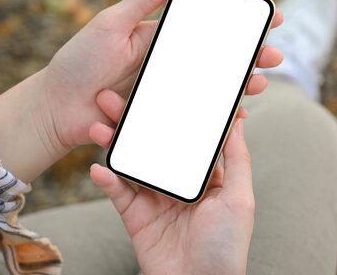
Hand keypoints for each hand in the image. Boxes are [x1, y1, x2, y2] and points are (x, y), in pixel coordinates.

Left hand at [0, 0, 281, 182]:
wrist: (57, 107)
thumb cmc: (79, 61)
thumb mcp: (110, 24)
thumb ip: (143, 1)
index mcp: (160, 39)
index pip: (207, 28)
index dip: (238, 25)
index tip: (267, 19)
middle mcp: (169, 66)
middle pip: (217, 60)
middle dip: (249, 58)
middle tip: (274, 57)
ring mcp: (166, 92)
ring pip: (211, 88)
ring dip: (239, 86)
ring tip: (258, 85)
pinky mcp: (160, 116)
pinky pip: (194, 116)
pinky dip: (217, 116)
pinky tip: (235, 114)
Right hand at [91, 115, 253, 274]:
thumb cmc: (227, 246)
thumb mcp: (239, 197)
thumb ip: (237, 159)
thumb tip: (239, 121)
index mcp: (205, 177)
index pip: (186, 139)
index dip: (173, 116)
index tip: (159, 90)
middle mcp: (179, 184)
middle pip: (154, 147)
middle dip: (136, 124)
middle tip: (115, 100)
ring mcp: (156, 200)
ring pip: (133, 165)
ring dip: (116, 144)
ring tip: (99, 125)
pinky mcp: (137, 218)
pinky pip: (120, 194)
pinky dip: (107, 180)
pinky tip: (97, 165)